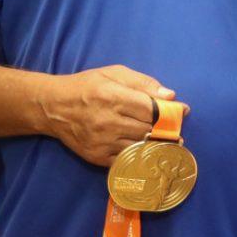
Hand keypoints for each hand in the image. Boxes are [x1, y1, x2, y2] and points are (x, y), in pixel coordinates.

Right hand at [40, 65, 180, 166]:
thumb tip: (170, 95)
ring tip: (168, 141)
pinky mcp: (97, 157)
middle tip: (176, 128)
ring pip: (141, 147)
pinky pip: (127, 162)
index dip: (170, 111)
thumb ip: (143, 83)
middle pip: (148, 130)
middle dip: (166, 129)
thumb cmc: (86, 86)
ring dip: (157, 145)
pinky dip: (141, 158)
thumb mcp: (113, 74)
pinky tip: (149, 153)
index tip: (183, 111)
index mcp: (112, 97)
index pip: (151, 109)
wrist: (53, 107)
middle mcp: (107, 121)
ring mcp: (102, 142)